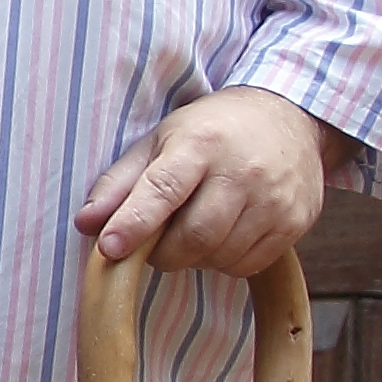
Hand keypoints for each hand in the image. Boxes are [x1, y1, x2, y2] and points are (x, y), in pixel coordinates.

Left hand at [74, 90, 330, 274]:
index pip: (164, 189)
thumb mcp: (161, 141)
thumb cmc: (213, 131)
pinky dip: (224, 260)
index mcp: (201, 143)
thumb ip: (121, 183)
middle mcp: (243, 171)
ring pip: (220, 256)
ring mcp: (275, 198)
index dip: (134, 223)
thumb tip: (85, 224)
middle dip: (164, 252)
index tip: (110, 249)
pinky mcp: (296, 222)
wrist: (290, 117)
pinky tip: (223, 234)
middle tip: (156, 243)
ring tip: (193, 229)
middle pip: (195, 236)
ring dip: (194, 257)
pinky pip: (247, 264)